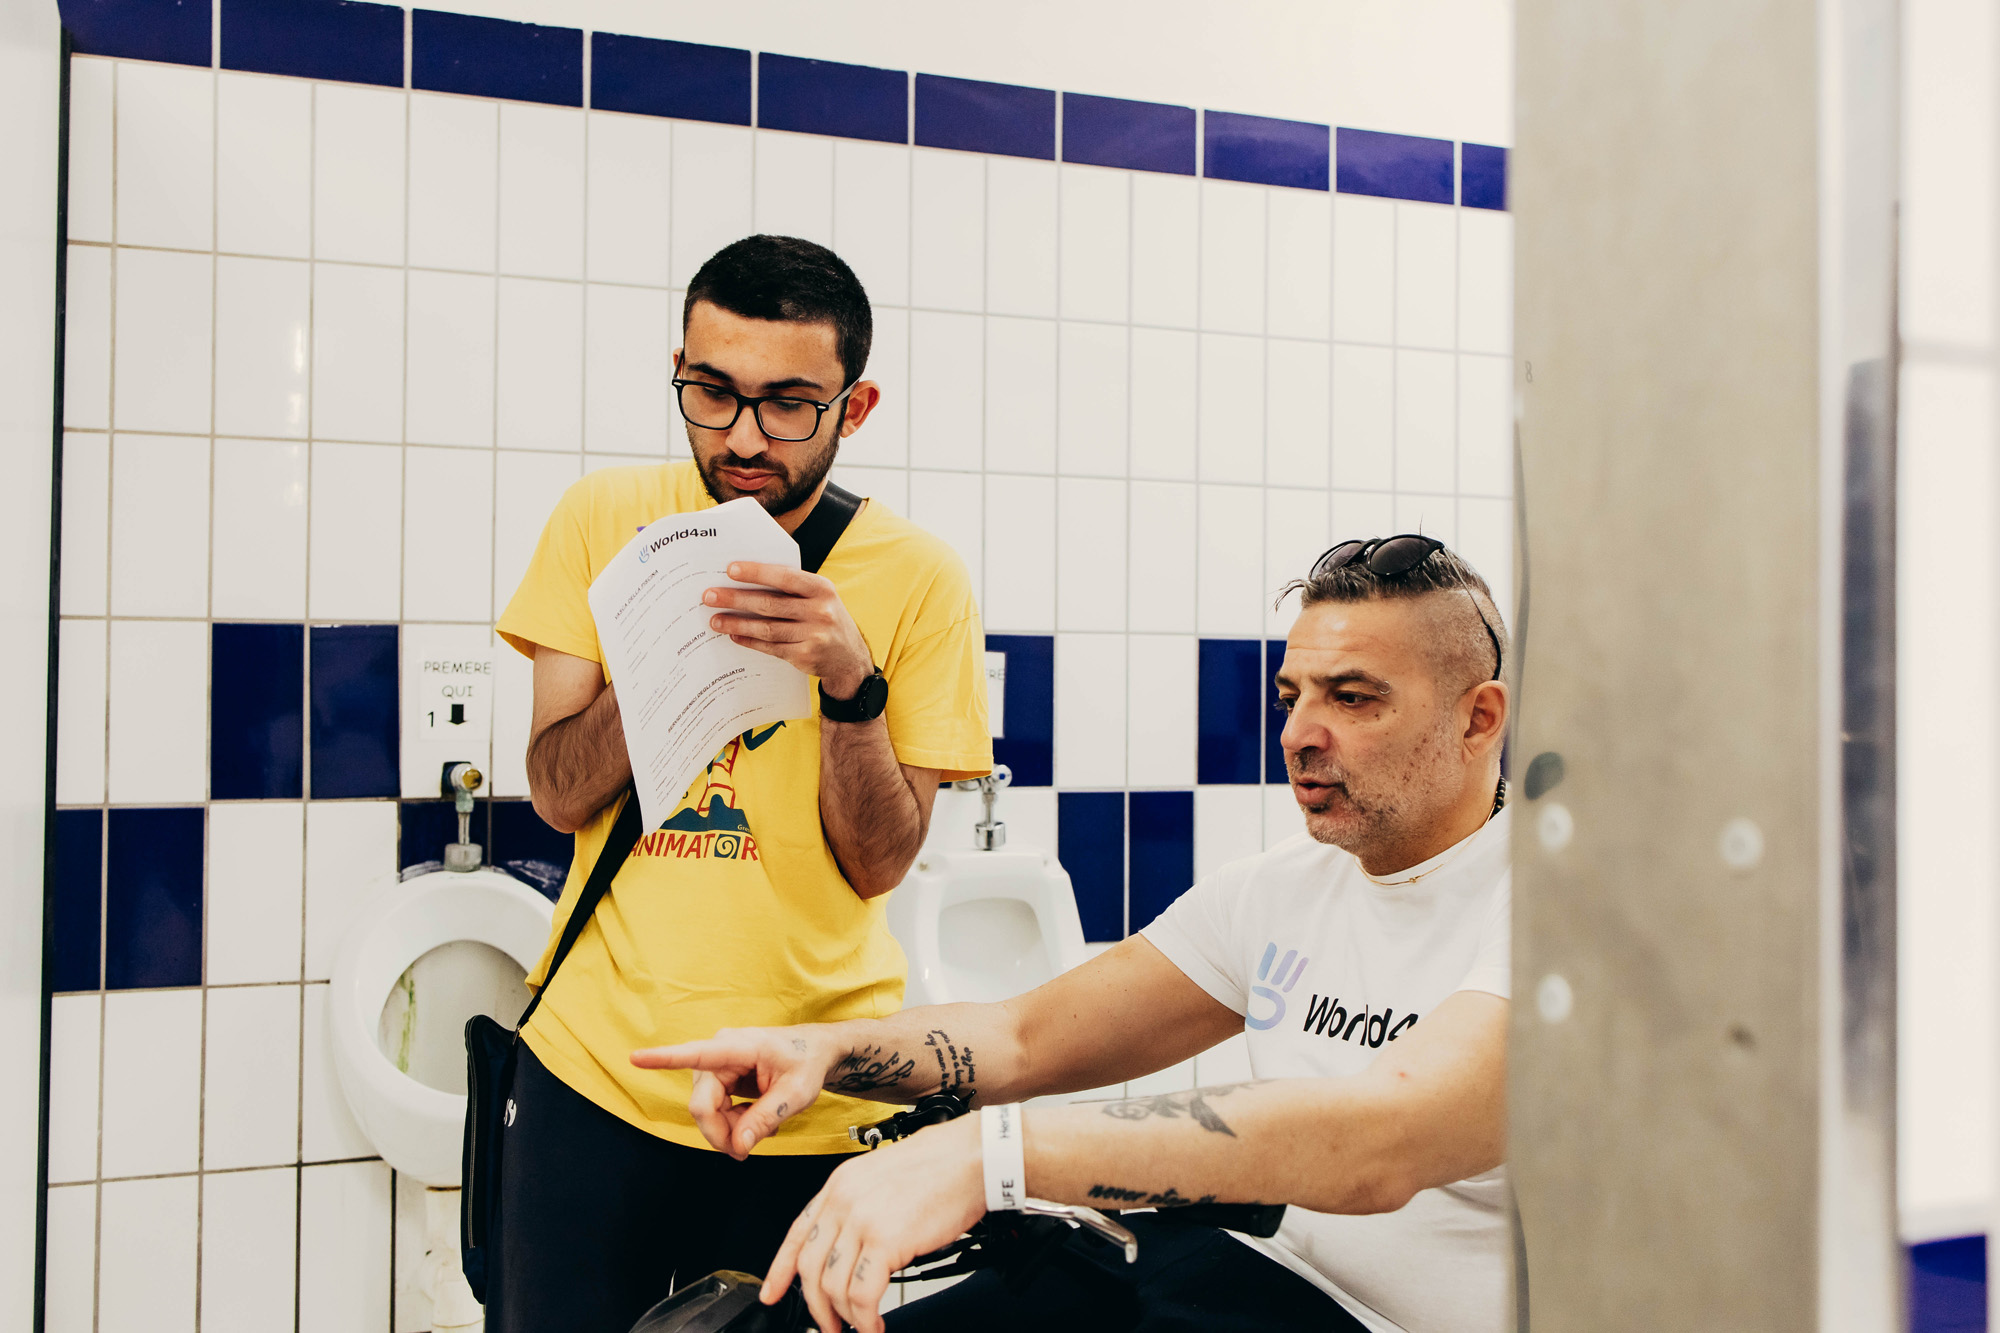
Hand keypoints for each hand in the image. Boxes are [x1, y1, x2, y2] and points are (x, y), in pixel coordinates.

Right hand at [631, 1025, 836, 1159]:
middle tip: (748, 1149)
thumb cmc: (807, 1063)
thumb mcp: (796, 1094)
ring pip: (706, 1112)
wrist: (816, 1052)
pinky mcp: (718, 1078)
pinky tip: (754, 1121)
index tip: (635, 1058)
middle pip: (702, 1105)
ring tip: (762, 1128)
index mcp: (738, 1046)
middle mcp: (719, 1053)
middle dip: (722, 1132)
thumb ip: (765, 1118)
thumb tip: (737, 1146)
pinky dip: (732, 1123)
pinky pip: (713, 1111)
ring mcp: (715, 1066)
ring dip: (729, 1129)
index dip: (663, 1059)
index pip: (696, 1054)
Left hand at [705, 562, 872, 696]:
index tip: (730, 570)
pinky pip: (770, 647)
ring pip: (767, 628)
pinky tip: (733, 634)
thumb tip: (747, 581)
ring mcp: (813, 636)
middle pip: (770, 604)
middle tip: (710, 596)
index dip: (757, 573)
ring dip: (737, 623)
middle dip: (736, 599)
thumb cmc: (826, 619)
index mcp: (822, 588)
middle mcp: (820, 611)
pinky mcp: (804, 656)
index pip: (785, 577)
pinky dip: (749, 640)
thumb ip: (792, 589)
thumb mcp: (819, 597)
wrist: (849, 659)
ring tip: (714, 620)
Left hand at [764, 1116, 985, 1332]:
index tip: (772, 1293)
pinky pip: (862, 1295)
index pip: (796, 1233)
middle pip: (809, 1267)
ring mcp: (861, 1220)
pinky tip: (875, 1326)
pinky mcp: (884, 1241)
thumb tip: (854, 1251)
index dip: (780, 1270)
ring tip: (860, 1328)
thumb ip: (860, 1209)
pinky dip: (866, 1320)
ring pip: (833, 1286)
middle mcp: (843, 1201)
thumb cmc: (941, 1166)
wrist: (972, 1157)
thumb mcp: (883, 1177)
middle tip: (829, 1326)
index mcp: (840, 1184)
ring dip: (844, 1317)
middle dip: (816, 1306)